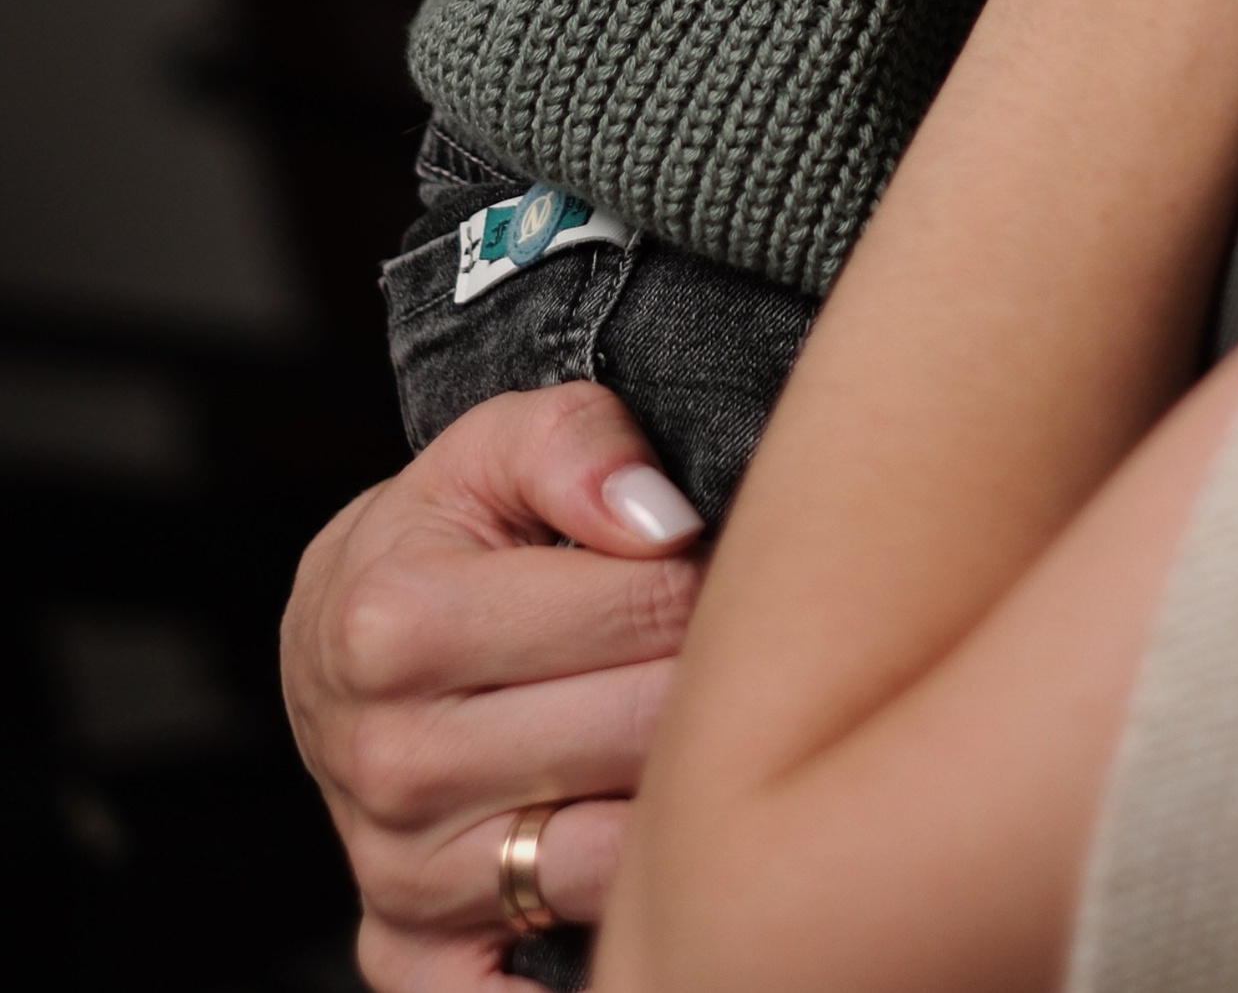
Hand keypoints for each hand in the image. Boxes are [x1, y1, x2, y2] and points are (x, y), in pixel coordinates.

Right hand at [280, 386, 702, 990]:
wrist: (352, 636)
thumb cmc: (457, 531)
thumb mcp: (501, 445)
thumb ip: (581, 447)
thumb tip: (665, 523)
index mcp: (393, 624)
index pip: (641, 606)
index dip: (710, 574)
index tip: (721, 563)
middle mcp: (386, 761)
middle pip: (638, 730)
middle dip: (712, 683)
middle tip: (737, 652)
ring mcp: (399, 873)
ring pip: (618, 855)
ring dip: (680, 799)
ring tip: (700, 741)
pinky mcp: (412, 956)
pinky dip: (601, 954)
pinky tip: (659, 903)